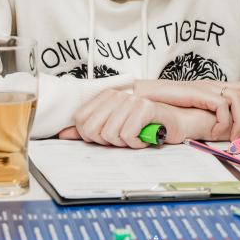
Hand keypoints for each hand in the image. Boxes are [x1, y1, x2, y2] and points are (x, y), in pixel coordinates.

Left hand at [57, 89, 225, 146]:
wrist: (176, 124)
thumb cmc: (146, 127)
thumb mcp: (114, 129)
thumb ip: (88, 130)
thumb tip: (63, 135)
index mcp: (106, 97)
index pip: (80, 121)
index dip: (91, 137)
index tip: (108, 138)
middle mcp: (118, 95)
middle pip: (92, 130)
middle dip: (107, 142)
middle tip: (124, 139)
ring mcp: (132, 100)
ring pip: (110, 134)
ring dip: (124, 144)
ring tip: (136, 137)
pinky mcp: (146, 107)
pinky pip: (127, 135)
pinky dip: (136, 143)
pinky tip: (145, 137)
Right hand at [134, 78, 239, 138]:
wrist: (146, 97)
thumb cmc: (168, 106)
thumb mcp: (196, 112)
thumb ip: (212, 117)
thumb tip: (228, 132)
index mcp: (215, 87)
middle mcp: (214, 84)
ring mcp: (206, 87)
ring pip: (238, 97)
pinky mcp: (198, 93)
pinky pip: (221, 105)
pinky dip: (224, 121)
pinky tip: (218, 133)